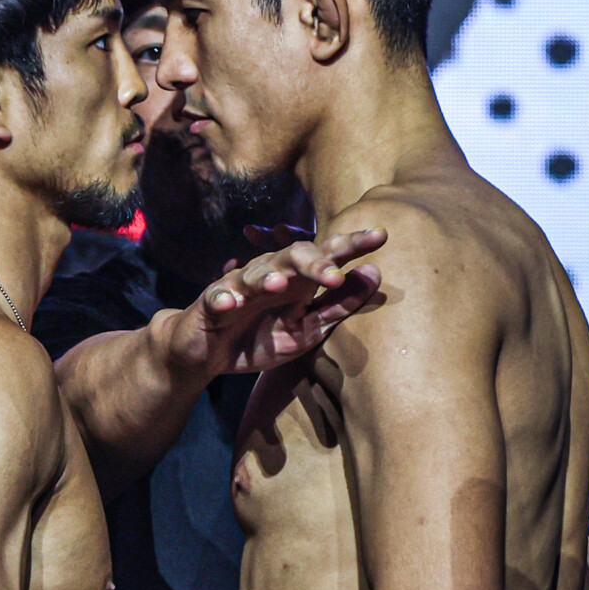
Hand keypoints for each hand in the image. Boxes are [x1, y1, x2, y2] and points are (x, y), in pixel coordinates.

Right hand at [157, 228, 384, 382]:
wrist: (207, 354)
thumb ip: (338, 304)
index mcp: (298, 280)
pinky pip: (217, 297)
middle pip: (293, 255)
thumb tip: (375, 272)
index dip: (351, 244)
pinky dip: (222, 299)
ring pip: (253, 273)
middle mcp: (270, 274)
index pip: (327, 255)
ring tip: (280, 285)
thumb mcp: (306, 329)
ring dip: (266, 278)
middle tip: (334, 275)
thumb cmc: (259, 338)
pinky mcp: (211, 303)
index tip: (380, 236)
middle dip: (314, 262)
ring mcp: (239, 286)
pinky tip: (230, 305)